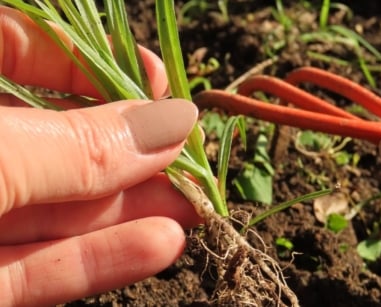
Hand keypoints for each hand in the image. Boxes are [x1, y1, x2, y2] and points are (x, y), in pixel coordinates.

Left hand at [0, 6, 200, 305]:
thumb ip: (76, 147)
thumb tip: (171, 124)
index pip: (17, 47)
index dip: (93, 62)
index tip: (159, 83)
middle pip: (53, 142)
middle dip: (130, 154)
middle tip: (193, 164)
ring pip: (54, 210)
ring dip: (129, 212)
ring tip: (194, 210)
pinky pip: (35, 270)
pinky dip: (97, 261)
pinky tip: (159, 247)